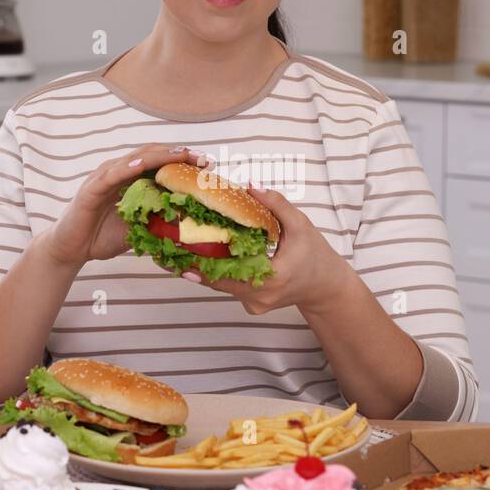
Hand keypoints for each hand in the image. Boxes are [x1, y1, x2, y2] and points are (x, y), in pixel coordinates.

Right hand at [42, 144, 209, 268]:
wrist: (71, 249)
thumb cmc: (103, 237)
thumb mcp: (139, 229)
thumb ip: (159, 222)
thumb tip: (190, 227)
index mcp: (132, 179)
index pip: (161, 163)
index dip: (184, 161)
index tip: (208, 164)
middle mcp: (119, 172)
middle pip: (152, 155)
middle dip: (178, 155)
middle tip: (203, 158)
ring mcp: (104, 177)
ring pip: (134, 159)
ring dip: (159, 156)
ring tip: (181, 155)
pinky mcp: (90, 188)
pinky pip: (110, 175)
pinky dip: (125, 168)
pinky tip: (139, 166)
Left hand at [179, 185, 354, 315]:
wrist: (326, 287)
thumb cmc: (315, 254)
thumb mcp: (300, 225)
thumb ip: (276, 204)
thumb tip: (249, 185)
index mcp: (270, 279)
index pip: (226, 272)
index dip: (199, 261)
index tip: (176, 248)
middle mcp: (257, 297)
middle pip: (215, 281)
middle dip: (190, 263)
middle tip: (163, 247)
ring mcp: (253, 304)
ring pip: (219, 286)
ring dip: (198, 268)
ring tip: (170, 251)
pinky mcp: (251, 304)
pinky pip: (227, 288)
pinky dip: (213, 273)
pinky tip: (194, 258)